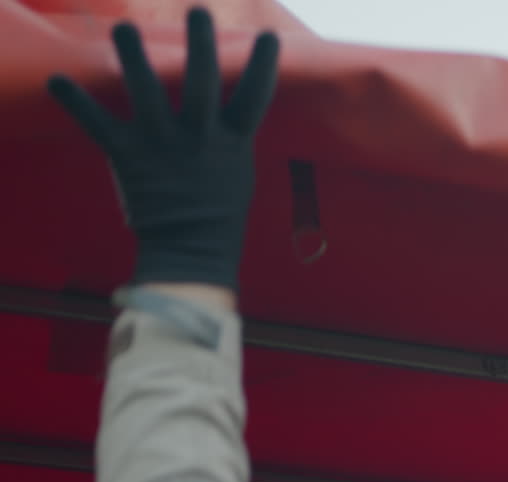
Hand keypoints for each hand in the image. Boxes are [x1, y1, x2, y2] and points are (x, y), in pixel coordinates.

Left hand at [48, 7, 279, 290]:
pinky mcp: (128, 157)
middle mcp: (198, 138)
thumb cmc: (218, 215)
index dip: (264, 66)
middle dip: (201, 46)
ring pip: (148, 94)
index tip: (270, 36)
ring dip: (135, 59)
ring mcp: (161, 146)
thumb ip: (228, 135)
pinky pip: (98, 125)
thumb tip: (225, 108)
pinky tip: (58, 79)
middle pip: (203, 84)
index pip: (254, 97)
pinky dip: (76, 103)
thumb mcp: (236, 171)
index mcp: (231, 142)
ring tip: (124, 28)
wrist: (190, 252)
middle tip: (199, 10)